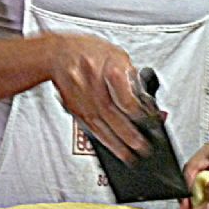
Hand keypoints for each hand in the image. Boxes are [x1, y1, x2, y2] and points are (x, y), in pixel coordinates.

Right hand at [46, 33, 148, 162]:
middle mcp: (95, 87)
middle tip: (143, 148)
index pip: (127, 100)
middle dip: (130, 136)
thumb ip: (131, 76)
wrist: (58, 53)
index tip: (149, 122)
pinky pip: (90, 128)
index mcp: (110, 70)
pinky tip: (111, 148)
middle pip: (115, 117)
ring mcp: (83, 100)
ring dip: (116, 144)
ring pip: (101, 126)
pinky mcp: (75, 109)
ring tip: (129, 156)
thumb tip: (145, 99)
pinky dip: (102, 140)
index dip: (140, 114)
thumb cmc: (90, 51)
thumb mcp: (118, 55)